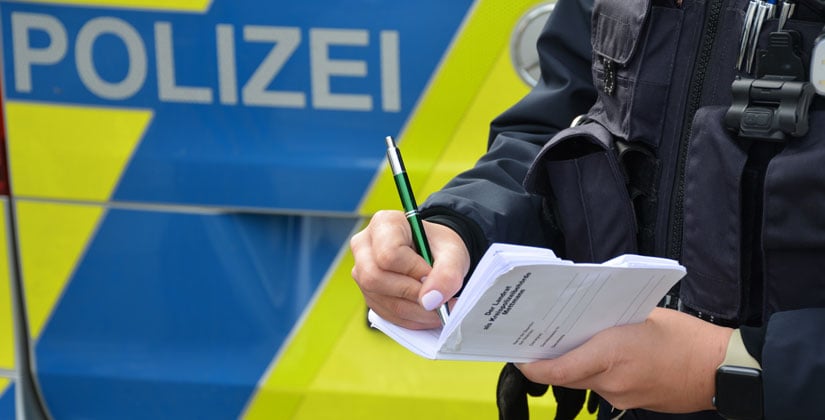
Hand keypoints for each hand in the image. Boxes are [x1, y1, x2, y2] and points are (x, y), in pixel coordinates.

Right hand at [350, 210, 469, 329]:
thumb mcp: (452, 252)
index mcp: (384, 224)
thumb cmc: (439, 246)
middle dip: (411, 294)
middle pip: (374, 278)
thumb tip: (431, 301)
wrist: (435, 254)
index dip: (413, 271)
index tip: (432, 273)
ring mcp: (362, 271)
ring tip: (438, 308)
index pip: (388, 254)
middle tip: (437, 297)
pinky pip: (385, 313)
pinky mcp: (368, 293)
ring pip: (380, 300)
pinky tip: (426, 312)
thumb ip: (447, 273)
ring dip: (415, 311)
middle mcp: (364, 246)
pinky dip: (410, 318)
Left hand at [516, 308, 732, 412]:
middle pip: (566, 376)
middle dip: (549, 362)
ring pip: (583, 383)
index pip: (558, 368)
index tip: (518, 356)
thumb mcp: (642, 315)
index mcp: (612, 353)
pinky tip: (601, 357)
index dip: (533, 365)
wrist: (721, 370)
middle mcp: (612, 382)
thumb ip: (608, 319)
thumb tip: (583, 318)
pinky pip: (603, 389)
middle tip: (537, 342)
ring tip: (569, 344)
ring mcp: (622, 397)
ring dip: (574, 366)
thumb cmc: (687, 337)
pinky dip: (596, 374)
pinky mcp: (633, 405)